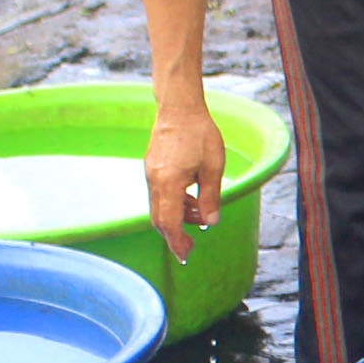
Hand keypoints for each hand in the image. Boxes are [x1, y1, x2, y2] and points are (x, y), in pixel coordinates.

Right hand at [145, 100, 226, 262]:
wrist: (179, 107)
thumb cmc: (199, 134)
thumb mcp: (213, 168)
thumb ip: (211, 198)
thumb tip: (210, 223)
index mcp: (169, 182)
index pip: (169, 222)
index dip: (176, 241)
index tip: (185, 255)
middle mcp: (154, 180)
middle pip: (160, 219)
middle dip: (175, 235)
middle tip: (190, 247)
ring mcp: (150, 174)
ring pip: (159, 207)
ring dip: (178, 217)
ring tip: (200, 213)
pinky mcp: (152, 168)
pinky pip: (160, 194)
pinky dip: (174, 203)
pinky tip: (191, 198)